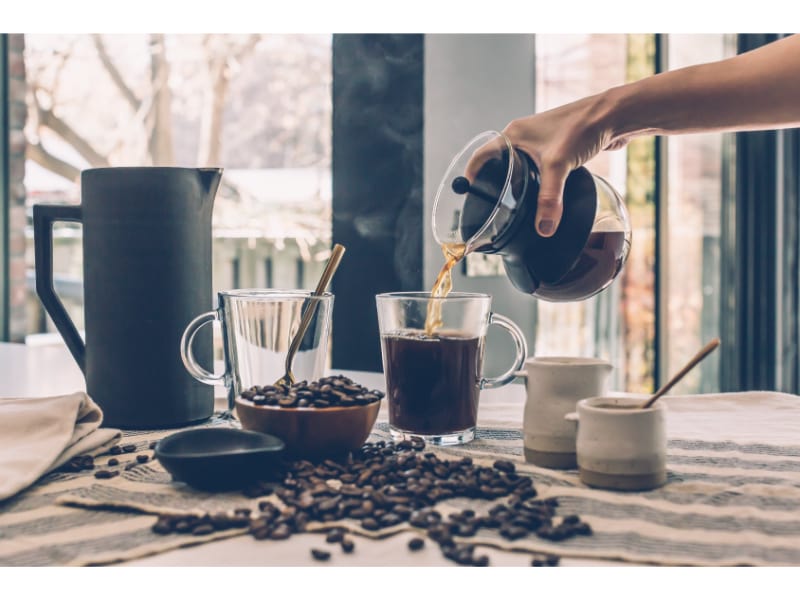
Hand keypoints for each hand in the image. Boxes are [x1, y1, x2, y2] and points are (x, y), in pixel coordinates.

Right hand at [467, 92, 626, 236]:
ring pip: (520, 166)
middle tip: (492, 204)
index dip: (472, 174)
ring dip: (518, 182)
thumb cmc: (581, 126)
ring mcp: (540, 141)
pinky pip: (539, 167)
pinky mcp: (557, 147)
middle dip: (495, 182)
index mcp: (513, 135)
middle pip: (499, 162)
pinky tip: (543, 194)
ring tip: (514, 203)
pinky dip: (537, 181)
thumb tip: (543, 228)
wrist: (613, 115)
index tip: (468, 193)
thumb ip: (549, 199)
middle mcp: (523, 136)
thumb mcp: (558, 166)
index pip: (482, 155)